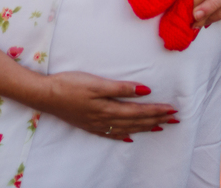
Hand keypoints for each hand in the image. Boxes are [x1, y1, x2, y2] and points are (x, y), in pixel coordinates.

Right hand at [33, 72, 176, 141]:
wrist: (45, 96)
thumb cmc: (70, 84)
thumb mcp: (96, 83)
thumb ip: (121, 88)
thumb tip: (144, 91)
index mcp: (109, 108)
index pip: (139, 111)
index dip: (157, 110)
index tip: (172, 110)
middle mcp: (105, 120)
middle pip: (136, 121)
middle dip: (156, 120)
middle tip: (174, 120)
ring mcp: (97, 124)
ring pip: (127, 129)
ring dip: (144, 128)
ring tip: (159, 127)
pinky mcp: (89, 125)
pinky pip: (111, 134)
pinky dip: (123, 136)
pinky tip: (129, 138)